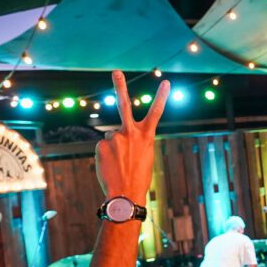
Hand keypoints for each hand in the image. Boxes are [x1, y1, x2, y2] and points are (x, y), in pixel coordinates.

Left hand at [95, 71, 169, 204]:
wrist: (125, 195)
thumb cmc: (138, 178)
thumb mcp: (145, 157)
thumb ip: (135, 142)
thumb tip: (117, 136)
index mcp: (147, 136)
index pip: (156, 112)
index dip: (161, 97)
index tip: (166, 82)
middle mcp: (131, 133)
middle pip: (124, 105)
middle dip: (120, 87)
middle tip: (116, 72)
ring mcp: (115, 138)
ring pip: (111, 138)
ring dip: (113, 149)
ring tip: (118, 164)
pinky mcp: (101, 145)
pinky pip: (102, 147)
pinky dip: (105, 156)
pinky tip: (110, 166)